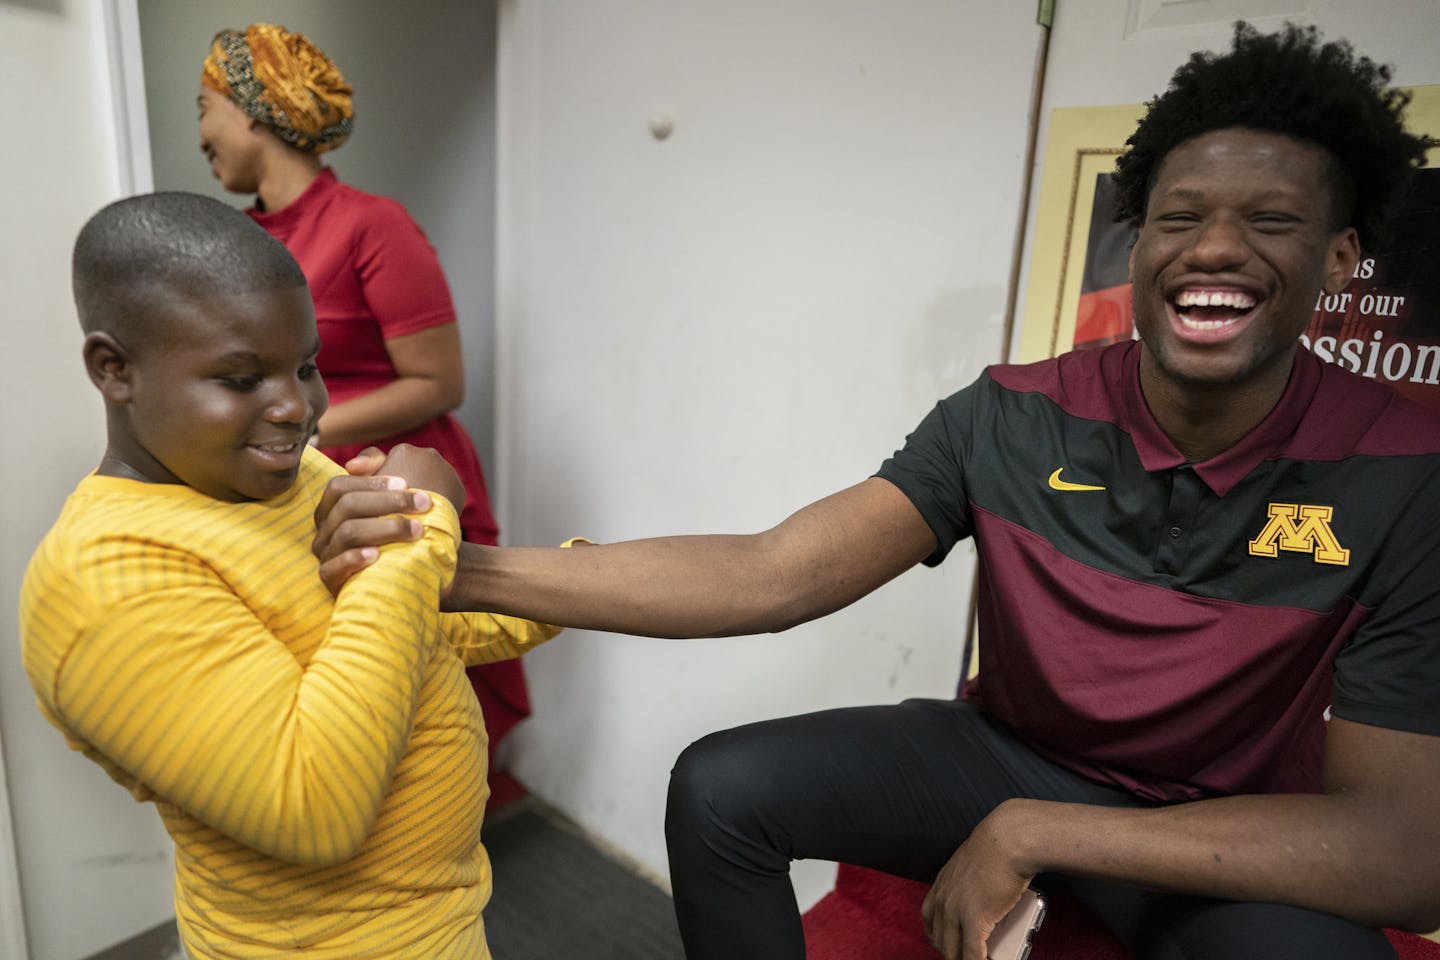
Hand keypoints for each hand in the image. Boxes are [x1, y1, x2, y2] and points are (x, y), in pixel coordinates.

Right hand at [312, 445, 463, 596]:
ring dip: (385, 529)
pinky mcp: (330, 580)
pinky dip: (355, 559)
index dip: (372, 482)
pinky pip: (332, 569)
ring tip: (418, 530)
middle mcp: (325, 530)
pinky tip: (378, 556)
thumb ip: (378, 468)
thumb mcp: (392, 498)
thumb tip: (354, 464)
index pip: (340, 486)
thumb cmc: (399, 531)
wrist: (410, 574)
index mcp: (332, 509)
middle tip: (425, 503)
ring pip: (347, 533)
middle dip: (389, 502)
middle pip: (347, 506)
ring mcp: (326, 555)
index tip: (406, 483)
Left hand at [921, 805, 1035, 959]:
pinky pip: (973, 954)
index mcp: (941, 884)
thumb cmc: (998, 847)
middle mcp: (942, 899)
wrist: (1007, 840)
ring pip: (953, 952)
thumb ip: (969, 885)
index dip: (939, 936)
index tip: (949, 944)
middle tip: (967, 956)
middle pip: (939, 940)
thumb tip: (982, 902)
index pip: (929, 919)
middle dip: (952, 953)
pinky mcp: (974, 920)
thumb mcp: (973, 865)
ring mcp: (955, 911)